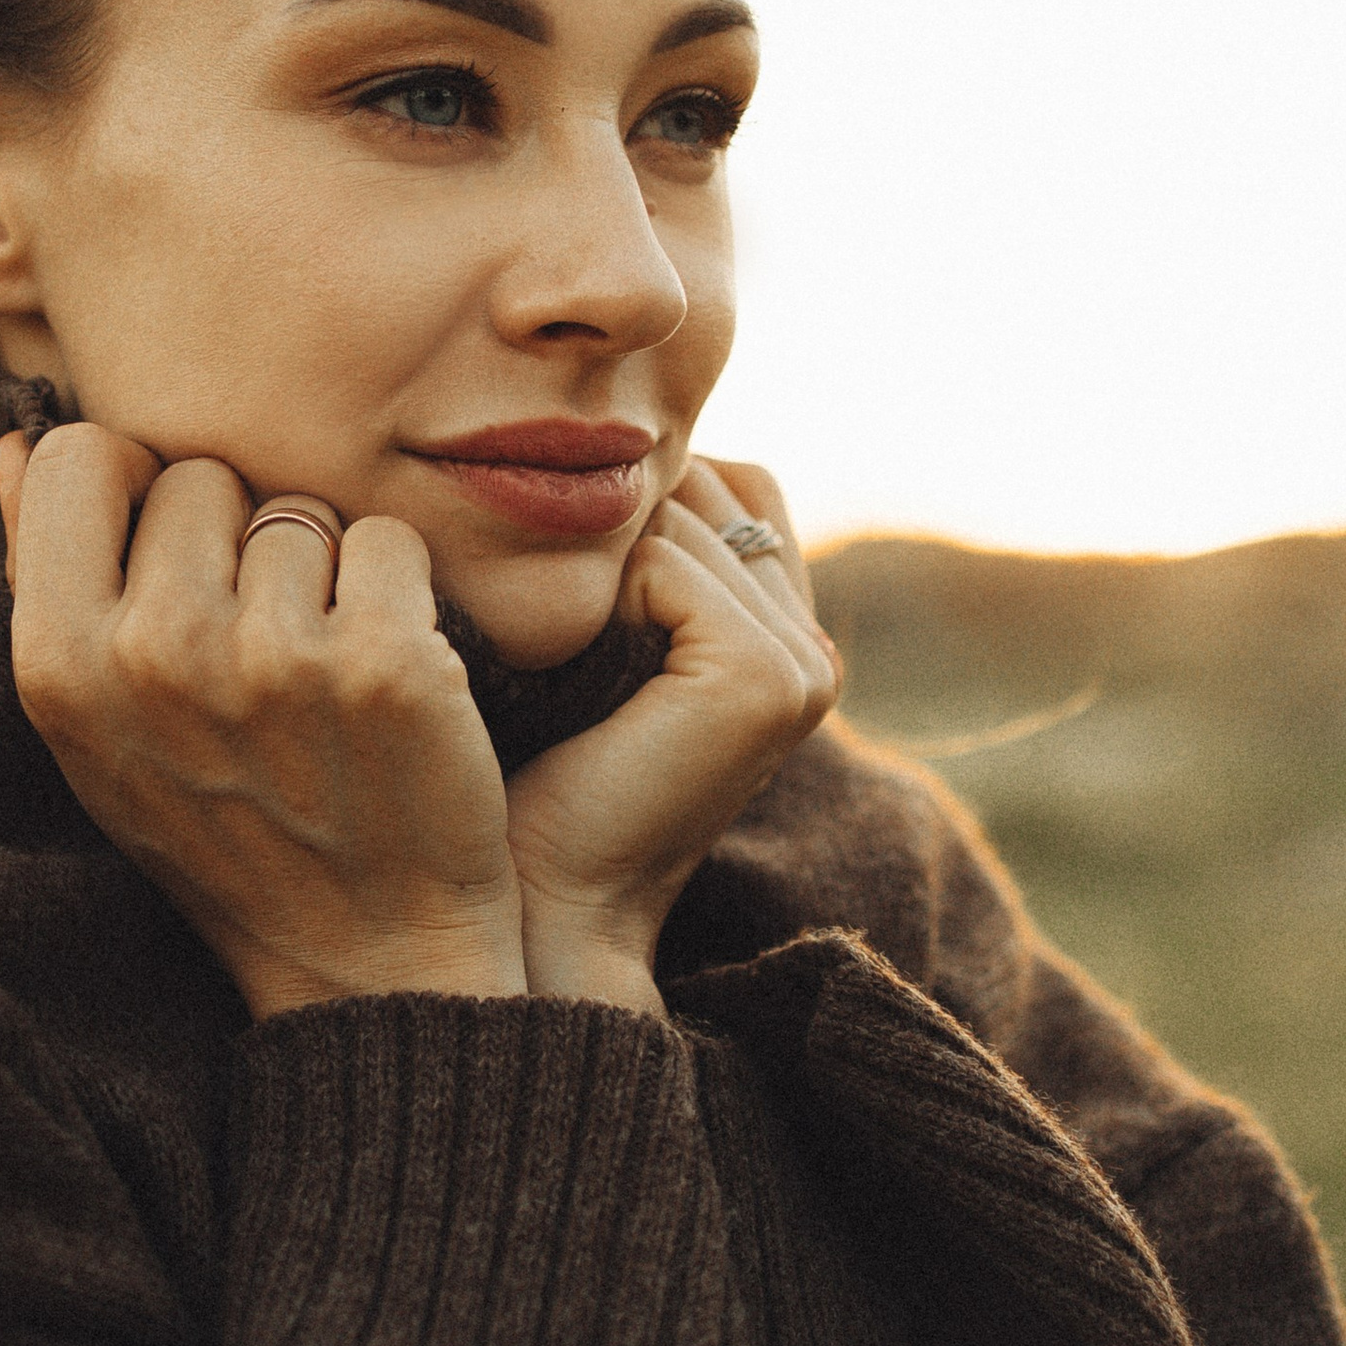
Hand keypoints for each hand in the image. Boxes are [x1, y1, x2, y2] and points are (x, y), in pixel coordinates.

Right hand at [0, 430, 526, 1021]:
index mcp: (57, 666)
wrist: (366, 960)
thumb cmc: (224, 832)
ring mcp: (272, 659)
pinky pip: (387, 543)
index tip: (174, 560)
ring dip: (323, 577)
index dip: (137, 489)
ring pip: (300, 510)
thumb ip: (48, 580)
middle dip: (237, 541)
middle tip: (258, 658)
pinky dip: (401, 599)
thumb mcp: (99, 731)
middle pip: (203, 476)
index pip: (84, 455)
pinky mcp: (387, 663)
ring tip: (320, 686)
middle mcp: (154, 655)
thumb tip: (19, 438)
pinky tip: (385, 686)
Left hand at [502, 459, 842, 1014]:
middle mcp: (812, 648)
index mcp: (788, 638)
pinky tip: (569, 672)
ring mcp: (799, 663)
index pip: (727, 484)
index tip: (553, 578)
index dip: (633, 508)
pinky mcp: (762, 675)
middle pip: (706, 483)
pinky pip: (664, 559)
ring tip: (544, 642)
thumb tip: (599, 443)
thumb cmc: (534, 778)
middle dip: (610, 517)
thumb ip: (633, 556)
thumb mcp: (593, 646)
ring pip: (677, 514)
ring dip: (590, 560)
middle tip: (538, 607)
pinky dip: (597, 597)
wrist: (539, 902)